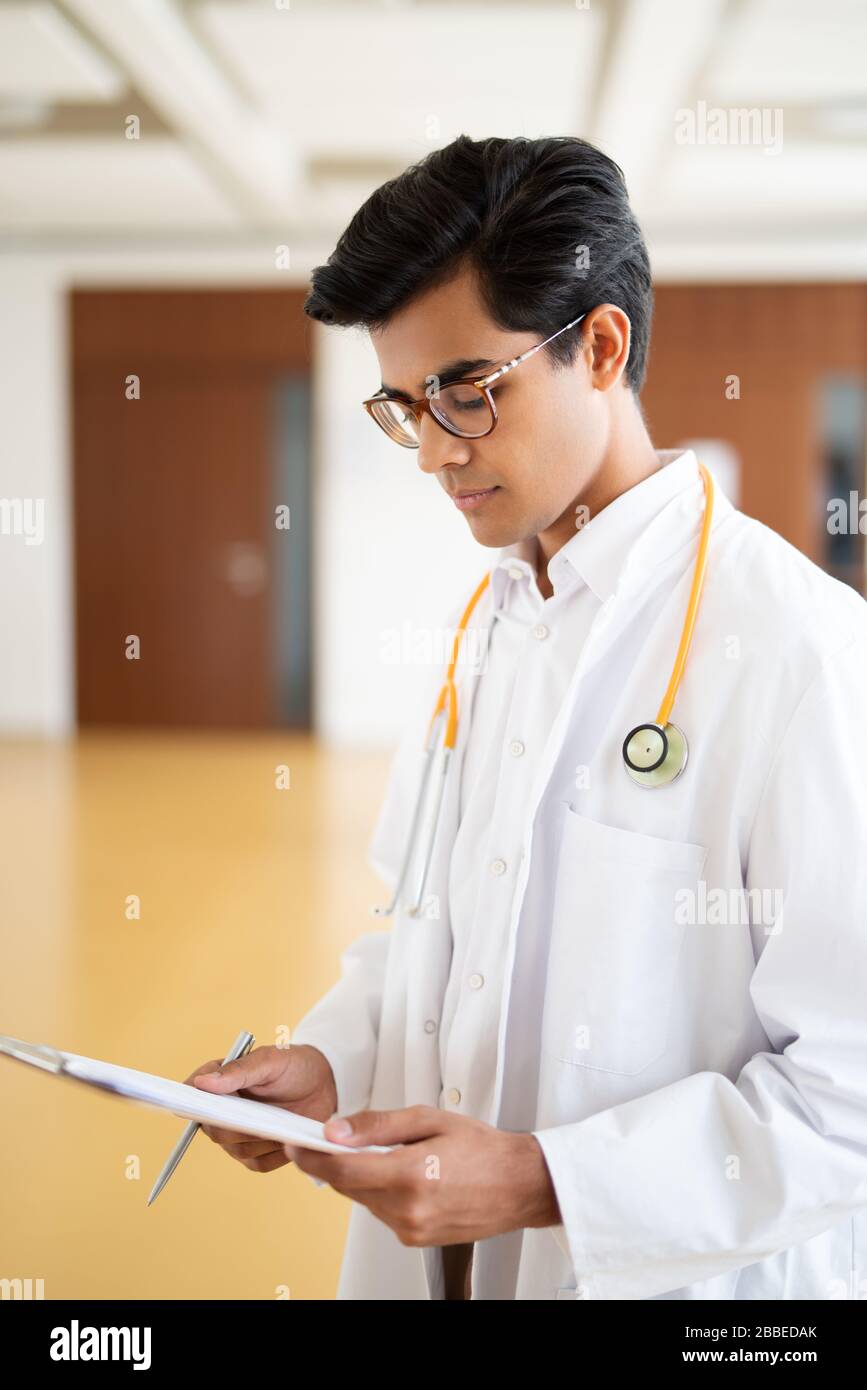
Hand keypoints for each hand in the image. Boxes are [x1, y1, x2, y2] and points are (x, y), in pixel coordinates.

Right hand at [183, 1045, 337, 1173]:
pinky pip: (258, 1164)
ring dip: (261, 1139)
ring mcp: (238, 1135)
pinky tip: (288, 1136)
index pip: (190, 1095)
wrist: (324, 1084)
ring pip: (236, 1150)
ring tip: (284, 1120)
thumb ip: (239, 1070)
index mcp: (219, 1082)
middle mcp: (223, 1111)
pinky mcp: (257, 1154)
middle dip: (239, 1124)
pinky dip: (275, 1154)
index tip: (203, 1108)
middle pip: (213, 1129)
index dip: (190, 1103)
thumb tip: (201, 1083)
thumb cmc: (294, 1065)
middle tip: (264, 1114)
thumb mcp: (271, 1060)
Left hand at [283, 1106, 561, 1245]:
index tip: (295, 1142)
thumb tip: (336, 1129)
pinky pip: (381, 1211)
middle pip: (347, 1185)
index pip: (341, 1169)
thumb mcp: (429, 1119)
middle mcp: (406, 1210)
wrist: (521, 1185)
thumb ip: (378, 1124)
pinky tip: (404, 1174)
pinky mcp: (414, 1238)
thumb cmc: (483, 1149)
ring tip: (390, 1153)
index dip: (311, 1155)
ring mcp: (410, 1229)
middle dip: (338, 1161)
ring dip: (362, 1176)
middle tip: (337, 1137)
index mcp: (409, 1175)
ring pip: (363, 1199)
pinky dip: (381, 1191)